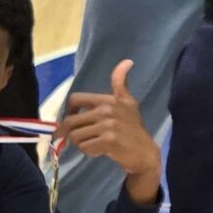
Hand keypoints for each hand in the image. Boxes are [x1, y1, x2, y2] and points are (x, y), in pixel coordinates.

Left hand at [59, 59, 160, 205]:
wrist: (144, 152)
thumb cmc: (133, 127)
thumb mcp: (128, 102)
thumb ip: (121, 83)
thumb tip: (127, 61)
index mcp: (108, 100)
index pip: (75, 99)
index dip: (69, 111)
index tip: (74, 119)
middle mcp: (107, 110)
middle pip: (70, 121)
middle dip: (68, 132)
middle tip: (72, 138)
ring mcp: (108, 126)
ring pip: (75, 136)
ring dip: (79, 143)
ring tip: (91, 143)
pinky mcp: (108, 142)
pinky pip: (84, 147)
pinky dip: (89, 152)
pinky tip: (99, 150)